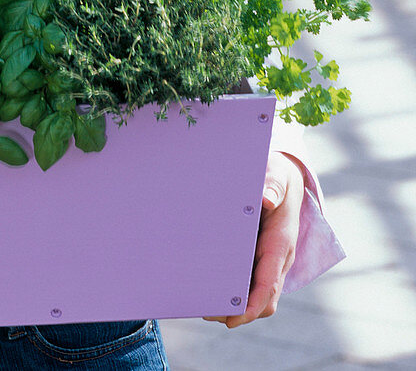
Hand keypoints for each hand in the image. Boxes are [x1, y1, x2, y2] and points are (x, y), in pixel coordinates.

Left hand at [204, 151, 305, 328]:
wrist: (288, 178)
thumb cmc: (279, 177)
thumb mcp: (277, 175)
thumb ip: (273, 185)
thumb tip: (267, 199)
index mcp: (281, 243)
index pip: (269, 284)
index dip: (251, 305)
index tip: (233, 318)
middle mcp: (278, 258)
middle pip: (263, 299)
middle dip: (239, 311)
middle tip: (208, 311)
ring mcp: (271, 260)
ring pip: (257, 294)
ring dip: (236, 304)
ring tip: (206, 304)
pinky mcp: (263, 257)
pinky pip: (252, 281)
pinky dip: (236, 290)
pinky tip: (213, 285)